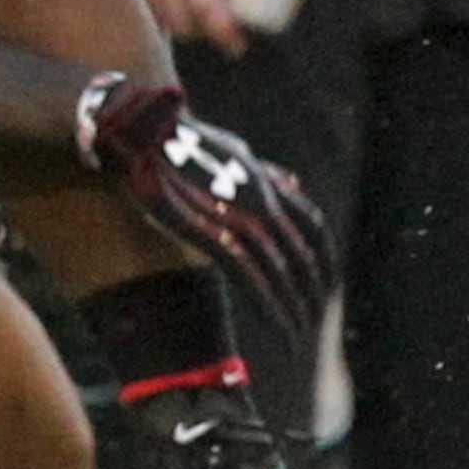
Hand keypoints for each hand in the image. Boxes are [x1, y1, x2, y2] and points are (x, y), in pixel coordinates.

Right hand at [76, 74, 334, 339]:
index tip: (327, 287)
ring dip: (296, 310)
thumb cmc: (178, 140)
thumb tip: (292, 182)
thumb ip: (263, 171)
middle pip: (304, 256)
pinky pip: (253, 279)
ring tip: (301, 341)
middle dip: (313, 294)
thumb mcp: (232, 148)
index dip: (324, 261)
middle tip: (315, 325)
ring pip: (283, 273)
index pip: (311, 228)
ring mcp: (240, 214)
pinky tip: (281, 331)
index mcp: (265, 182)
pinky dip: (272, 308)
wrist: (141, 127)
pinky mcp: (212, 231)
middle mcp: (263, 198)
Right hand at [100, 0, 271, 56]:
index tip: (236, 47)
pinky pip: (147, 8)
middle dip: (204, 33)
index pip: (211, 9)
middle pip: (187, 24)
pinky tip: (171, 7)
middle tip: (217, 30)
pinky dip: (161, 14)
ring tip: (195, 19)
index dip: (225, 34)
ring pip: (165, 20)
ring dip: (183, 27)